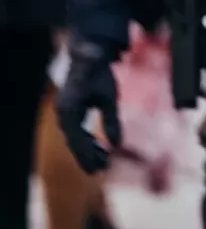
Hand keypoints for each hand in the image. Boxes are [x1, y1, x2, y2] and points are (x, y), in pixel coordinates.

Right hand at [55, 36, 121, 173]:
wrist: (90, 57)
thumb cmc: (100, 75)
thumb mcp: (110, 97)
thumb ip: (112, 120)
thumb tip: (118, 144)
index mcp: (69, 110)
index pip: (77, 139)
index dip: (87, 155)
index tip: (97, 169)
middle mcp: (64, 113)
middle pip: (74, 142)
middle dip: (87, 157)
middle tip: (100, 171)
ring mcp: (66, 113)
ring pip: (76, 138)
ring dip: (88, 150)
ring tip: (103, 164)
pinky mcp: (72, 112)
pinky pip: (78, 131)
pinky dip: (88, 141)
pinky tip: (100, 149)